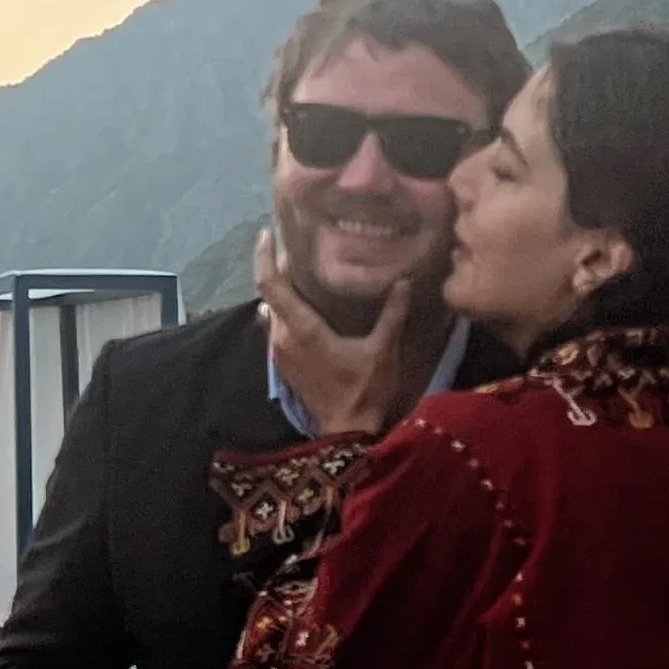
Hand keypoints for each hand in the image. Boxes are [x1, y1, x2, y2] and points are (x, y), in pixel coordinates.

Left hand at [254, 229, 409, 435]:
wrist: (348, 434)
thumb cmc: (365, 391)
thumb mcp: (383, 350)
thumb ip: (392, 313)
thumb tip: (403, 281)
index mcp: (302, 329)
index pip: (271, 285)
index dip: (265, 257)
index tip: (267, 233)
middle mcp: (283, 338)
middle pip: (271, 294)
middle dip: (280, 270)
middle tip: (300, 249)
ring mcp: (280, 354)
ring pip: (274, 311)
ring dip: (284, 293)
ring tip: (305, 274)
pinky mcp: (284, 366)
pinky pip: (278, 329)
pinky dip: (287, 312)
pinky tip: (307, 308)